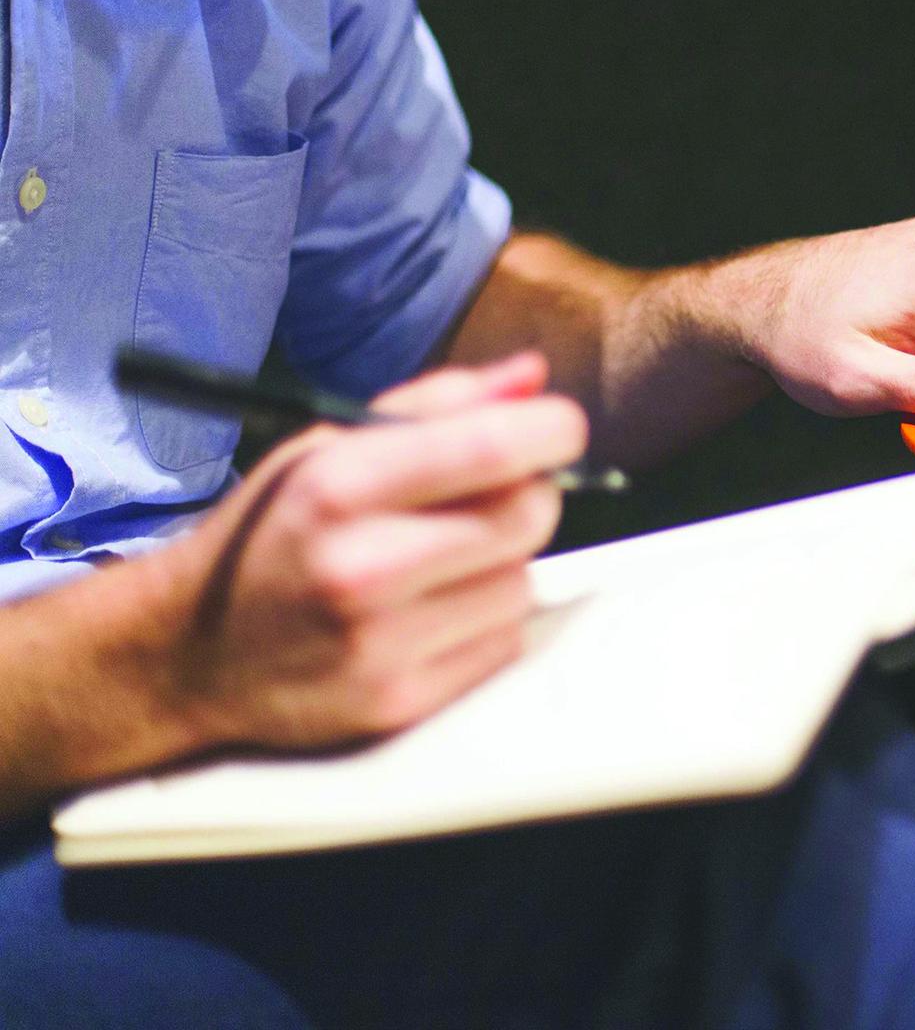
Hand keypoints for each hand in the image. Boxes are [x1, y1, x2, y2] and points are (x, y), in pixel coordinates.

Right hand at [154, 353, 586, 750]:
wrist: (189, 655)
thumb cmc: (275, 534)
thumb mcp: (327, 448)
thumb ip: (438, 406)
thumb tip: (533, 378)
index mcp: (339, 487)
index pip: (493, 447)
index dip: (550, 431)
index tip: (557, 429)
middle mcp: (361, 567)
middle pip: (527, 515)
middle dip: (527, 495)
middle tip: (488, 496)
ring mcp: (381, 645)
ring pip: (523, 582)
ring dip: (502, 564)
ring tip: (438, 562)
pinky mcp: (400, 704)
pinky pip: (503, 642)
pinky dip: (484, 621)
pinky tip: (429, 612)